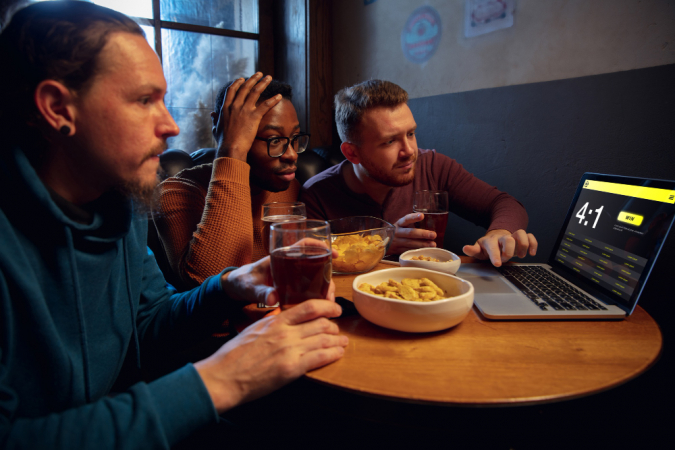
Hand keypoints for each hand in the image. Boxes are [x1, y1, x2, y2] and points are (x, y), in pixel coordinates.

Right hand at [194, 299, 347, 412]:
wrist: (224, 376)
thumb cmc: (234, 355)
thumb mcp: (254, 329)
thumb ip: (273, 324)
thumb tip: (286, 322)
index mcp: (276, 321)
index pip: (309, 307)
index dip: (327, 307)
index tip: (336, 310)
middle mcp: (285, 333)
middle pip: (321, 323)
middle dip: (334, 327)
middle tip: (337, 331)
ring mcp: (290, 350)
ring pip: (324, 339)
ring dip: (338, 341)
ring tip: (343, 342)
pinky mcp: (292, 369)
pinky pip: (321, 357)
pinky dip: (334, 354)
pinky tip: (338, 353)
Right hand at [212, 72, 282, 160]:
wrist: (230, 148)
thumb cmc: (223, 141)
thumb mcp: (215, 128)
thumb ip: (215, 120)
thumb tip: (212, 114)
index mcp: (225, 108)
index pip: (232, 91)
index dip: (237, 83)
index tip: (242, 79)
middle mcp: (235, 106)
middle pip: (245, 87)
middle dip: (252, 79)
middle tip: (259, 74)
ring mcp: (244, 110)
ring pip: (255, 92)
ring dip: (263, 83)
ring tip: (268, 77)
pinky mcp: (254, 116)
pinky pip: (265, 105)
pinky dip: (273, 100)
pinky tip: (279, 96)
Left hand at [221, 243, 337, 305]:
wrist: (237, 288)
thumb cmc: (243, 281)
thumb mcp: (251, 287)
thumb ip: (260, 292)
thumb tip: (272, 298)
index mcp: (281, 257)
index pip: (304, 244)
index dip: (320, 246)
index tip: (334, 254)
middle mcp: (291, 264)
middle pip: (316, 263)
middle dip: (328, 275)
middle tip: (331, 291)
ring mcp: (293, 276)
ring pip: (316, 277)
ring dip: (325, 288)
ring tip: (328, 302)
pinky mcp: (292, 287)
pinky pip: (310, 288)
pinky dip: (317, 295)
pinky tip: (321, 306)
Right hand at [388, 213, 436, 254]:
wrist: (380, 242)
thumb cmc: (396, 232)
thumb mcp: (400, 226)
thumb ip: (410, 224)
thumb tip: (429, 223)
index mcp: (399, 224)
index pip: (406, 219)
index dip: (414, 217)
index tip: (422, 215)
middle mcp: (397, 232)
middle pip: (410, 233)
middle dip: (422, 234)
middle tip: (433, 234)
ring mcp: (397, 242)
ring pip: (410, 243)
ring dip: (422, 244)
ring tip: (433, 244)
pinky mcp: (397, 250)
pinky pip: (408, 250)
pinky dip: (417, 250)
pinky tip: (426, 251)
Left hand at [462, 229, 537, 266]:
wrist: (496, 237)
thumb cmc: (487, 246)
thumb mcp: (479, 249)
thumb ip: (473, 250)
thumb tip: (465, 248)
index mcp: (490, 240)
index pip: (492, 246)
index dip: (495, 255)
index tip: (497, 263)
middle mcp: (502, 237)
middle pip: (508, 239)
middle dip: (508, 251)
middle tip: (505, 259)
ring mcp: (513, 236)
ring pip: (521, 233)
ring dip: (522, 245)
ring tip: (520, 255)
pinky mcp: (521, 238)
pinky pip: (530, 236)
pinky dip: (533, 243)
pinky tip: (532, 253)